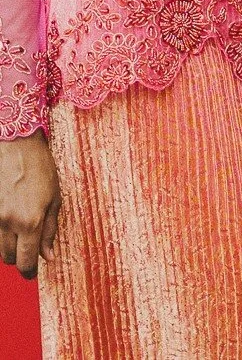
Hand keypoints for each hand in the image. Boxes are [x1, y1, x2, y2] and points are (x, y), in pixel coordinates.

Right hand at [0, 134, 58, 279]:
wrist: (16, 147)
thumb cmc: (41, 169)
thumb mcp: (55, 198)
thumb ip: (50, 230)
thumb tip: (48, 256)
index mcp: (31, 221)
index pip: (27, 260)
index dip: (29, 272)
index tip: (32, 274)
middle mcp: (8, 223)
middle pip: (9, 257)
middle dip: (19, 257)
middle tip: (28, 248)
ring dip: (8, 246)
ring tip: (20, 231)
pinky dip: (0, 233)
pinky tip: (9, 223)